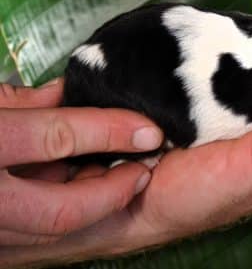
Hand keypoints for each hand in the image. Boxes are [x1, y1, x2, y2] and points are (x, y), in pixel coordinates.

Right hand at [0, 80, 162, 246]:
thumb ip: (25, 102)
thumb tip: (69, 92)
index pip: (57, 139)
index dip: (109, 132)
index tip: (147, 131)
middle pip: (61, 210)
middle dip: (111, 193)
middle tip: (143, 172)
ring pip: (48, 232)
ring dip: (93, 209)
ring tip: (124, 183)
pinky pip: (29, 239)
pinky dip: (60, 219)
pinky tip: (82, 195)